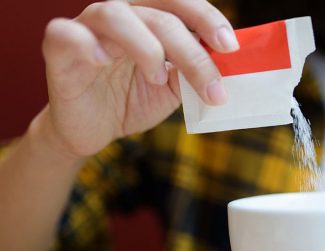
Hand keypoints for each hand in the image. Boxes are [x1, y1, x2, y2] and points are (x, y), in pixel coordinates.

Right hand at [38, 0, 237, 158]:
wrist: (94, 129)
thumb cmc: (133, 98)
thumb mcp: (173, 89)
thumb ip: (193, 73)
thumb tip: (228, 67)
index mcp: (149, 18)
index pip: (180, 3)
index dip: (207, 18)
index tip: (230, 46)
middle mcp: (120, 15)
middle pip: (156, 12)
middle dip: (190, 47)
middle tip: (211, 83)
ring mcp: (88, 28)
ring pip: (115, 15)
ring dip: (146, 47)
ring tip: (157, 78)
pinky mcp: (58, 48)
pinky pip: (65, 33)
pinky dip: (86, 44)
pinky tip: (101, 61)